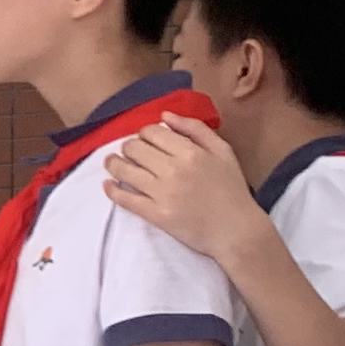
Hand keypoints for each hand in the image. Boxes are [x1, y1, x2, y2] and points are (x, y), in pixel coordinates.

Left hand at [101, 117, 257, 263]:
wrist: (236, 230)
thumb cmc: (231, 189)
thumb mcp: (223, 151)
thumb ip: (195, 129)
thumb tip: (165, 115)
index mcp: (190, 152)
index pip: (152, 132)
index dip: (144, 133)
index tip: (146, 140)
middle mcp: (173, 170)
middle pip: (134, 148)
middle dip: (128, 147)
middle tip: (130, 152)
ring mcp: (162, 193)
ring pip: (124, 170)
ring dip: (113, 163)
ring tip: (112, 163)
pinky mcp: (155, 214)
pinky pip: (125, 199)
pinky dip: (112, 190)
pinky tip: (108, 184)